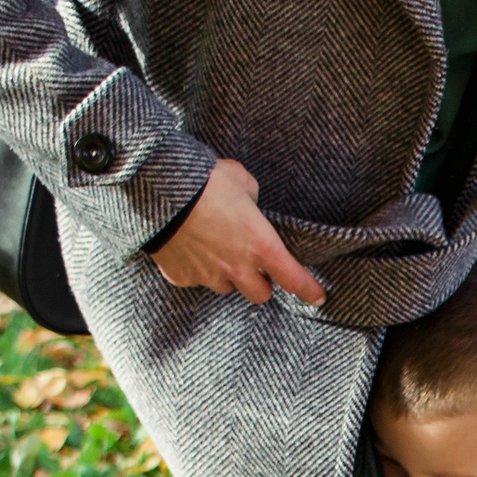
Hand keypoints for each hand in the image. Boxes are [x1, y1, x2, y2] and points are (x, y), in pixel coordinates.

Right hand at [150, 158, 326, 304]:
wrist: (158, 190)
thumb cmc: (205, 180)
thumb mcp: (241, 180)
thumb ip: (252, 197)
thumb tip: (248, 203)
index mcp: (261, 245)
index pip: (293, 278)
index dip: (308, 290)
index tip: (318, 297)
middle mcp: (238, 267)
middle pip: (260, 295)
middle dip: (260, 283)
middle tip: (253, 266)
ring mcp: (209, 275)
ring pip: (226, 287)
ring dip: (227, 275)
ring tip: (214, 249)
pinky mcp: (182, 277)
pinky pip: (195, 279)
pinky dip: (196, 268)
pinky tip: (188, 246)